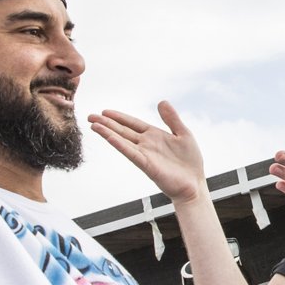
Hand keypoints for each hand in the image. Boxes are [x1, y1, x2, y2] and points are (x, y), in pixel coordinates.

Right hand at [89, 101, 206, 204]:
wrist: (194, 183)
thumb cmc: (190, 161)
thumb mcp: (183, 134)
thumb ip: (172, 119)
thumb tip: (162, 102)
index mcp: (154, 135)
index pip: (133, 123)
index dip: (119, 117)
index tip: (105, 112)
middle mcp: (146, 144)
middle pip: (123, 131)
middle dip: (107, 123)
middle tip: (90, 116)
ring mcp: (145, 155)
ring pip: (123, 141)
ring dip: (108, 133)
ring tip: (94, 125)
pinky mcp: (147, 166)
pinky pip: (132, 154)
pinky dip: (121, 146)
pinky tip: (110, 138)